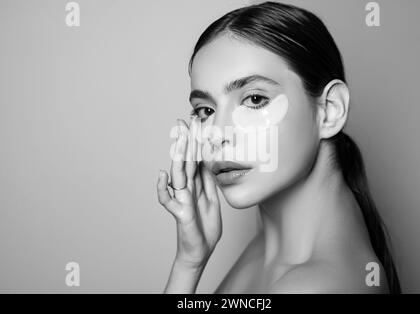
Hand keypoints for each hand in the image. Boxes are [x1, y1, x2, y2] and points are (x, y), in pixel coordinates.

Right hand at [157, 117, 221, 269]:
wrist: (201, 251)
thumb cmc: (204, 226)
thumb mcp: (212, 199)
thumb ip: (208, 181)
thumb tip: (208, 161)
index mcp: (196, 185)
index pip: (195, 158)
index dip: (195, 141)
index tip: (196, 122)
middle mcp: (186, 189)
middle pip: (186, 161)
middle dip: (186, 141)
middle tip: (184, 121)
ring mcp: (182, 200)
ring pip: (179, 175)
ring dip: (178, 156)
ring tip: (178, 138)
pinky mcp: (180, 213)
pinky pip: (168, 201)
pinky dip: (162, 189)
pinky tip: (162, 175)